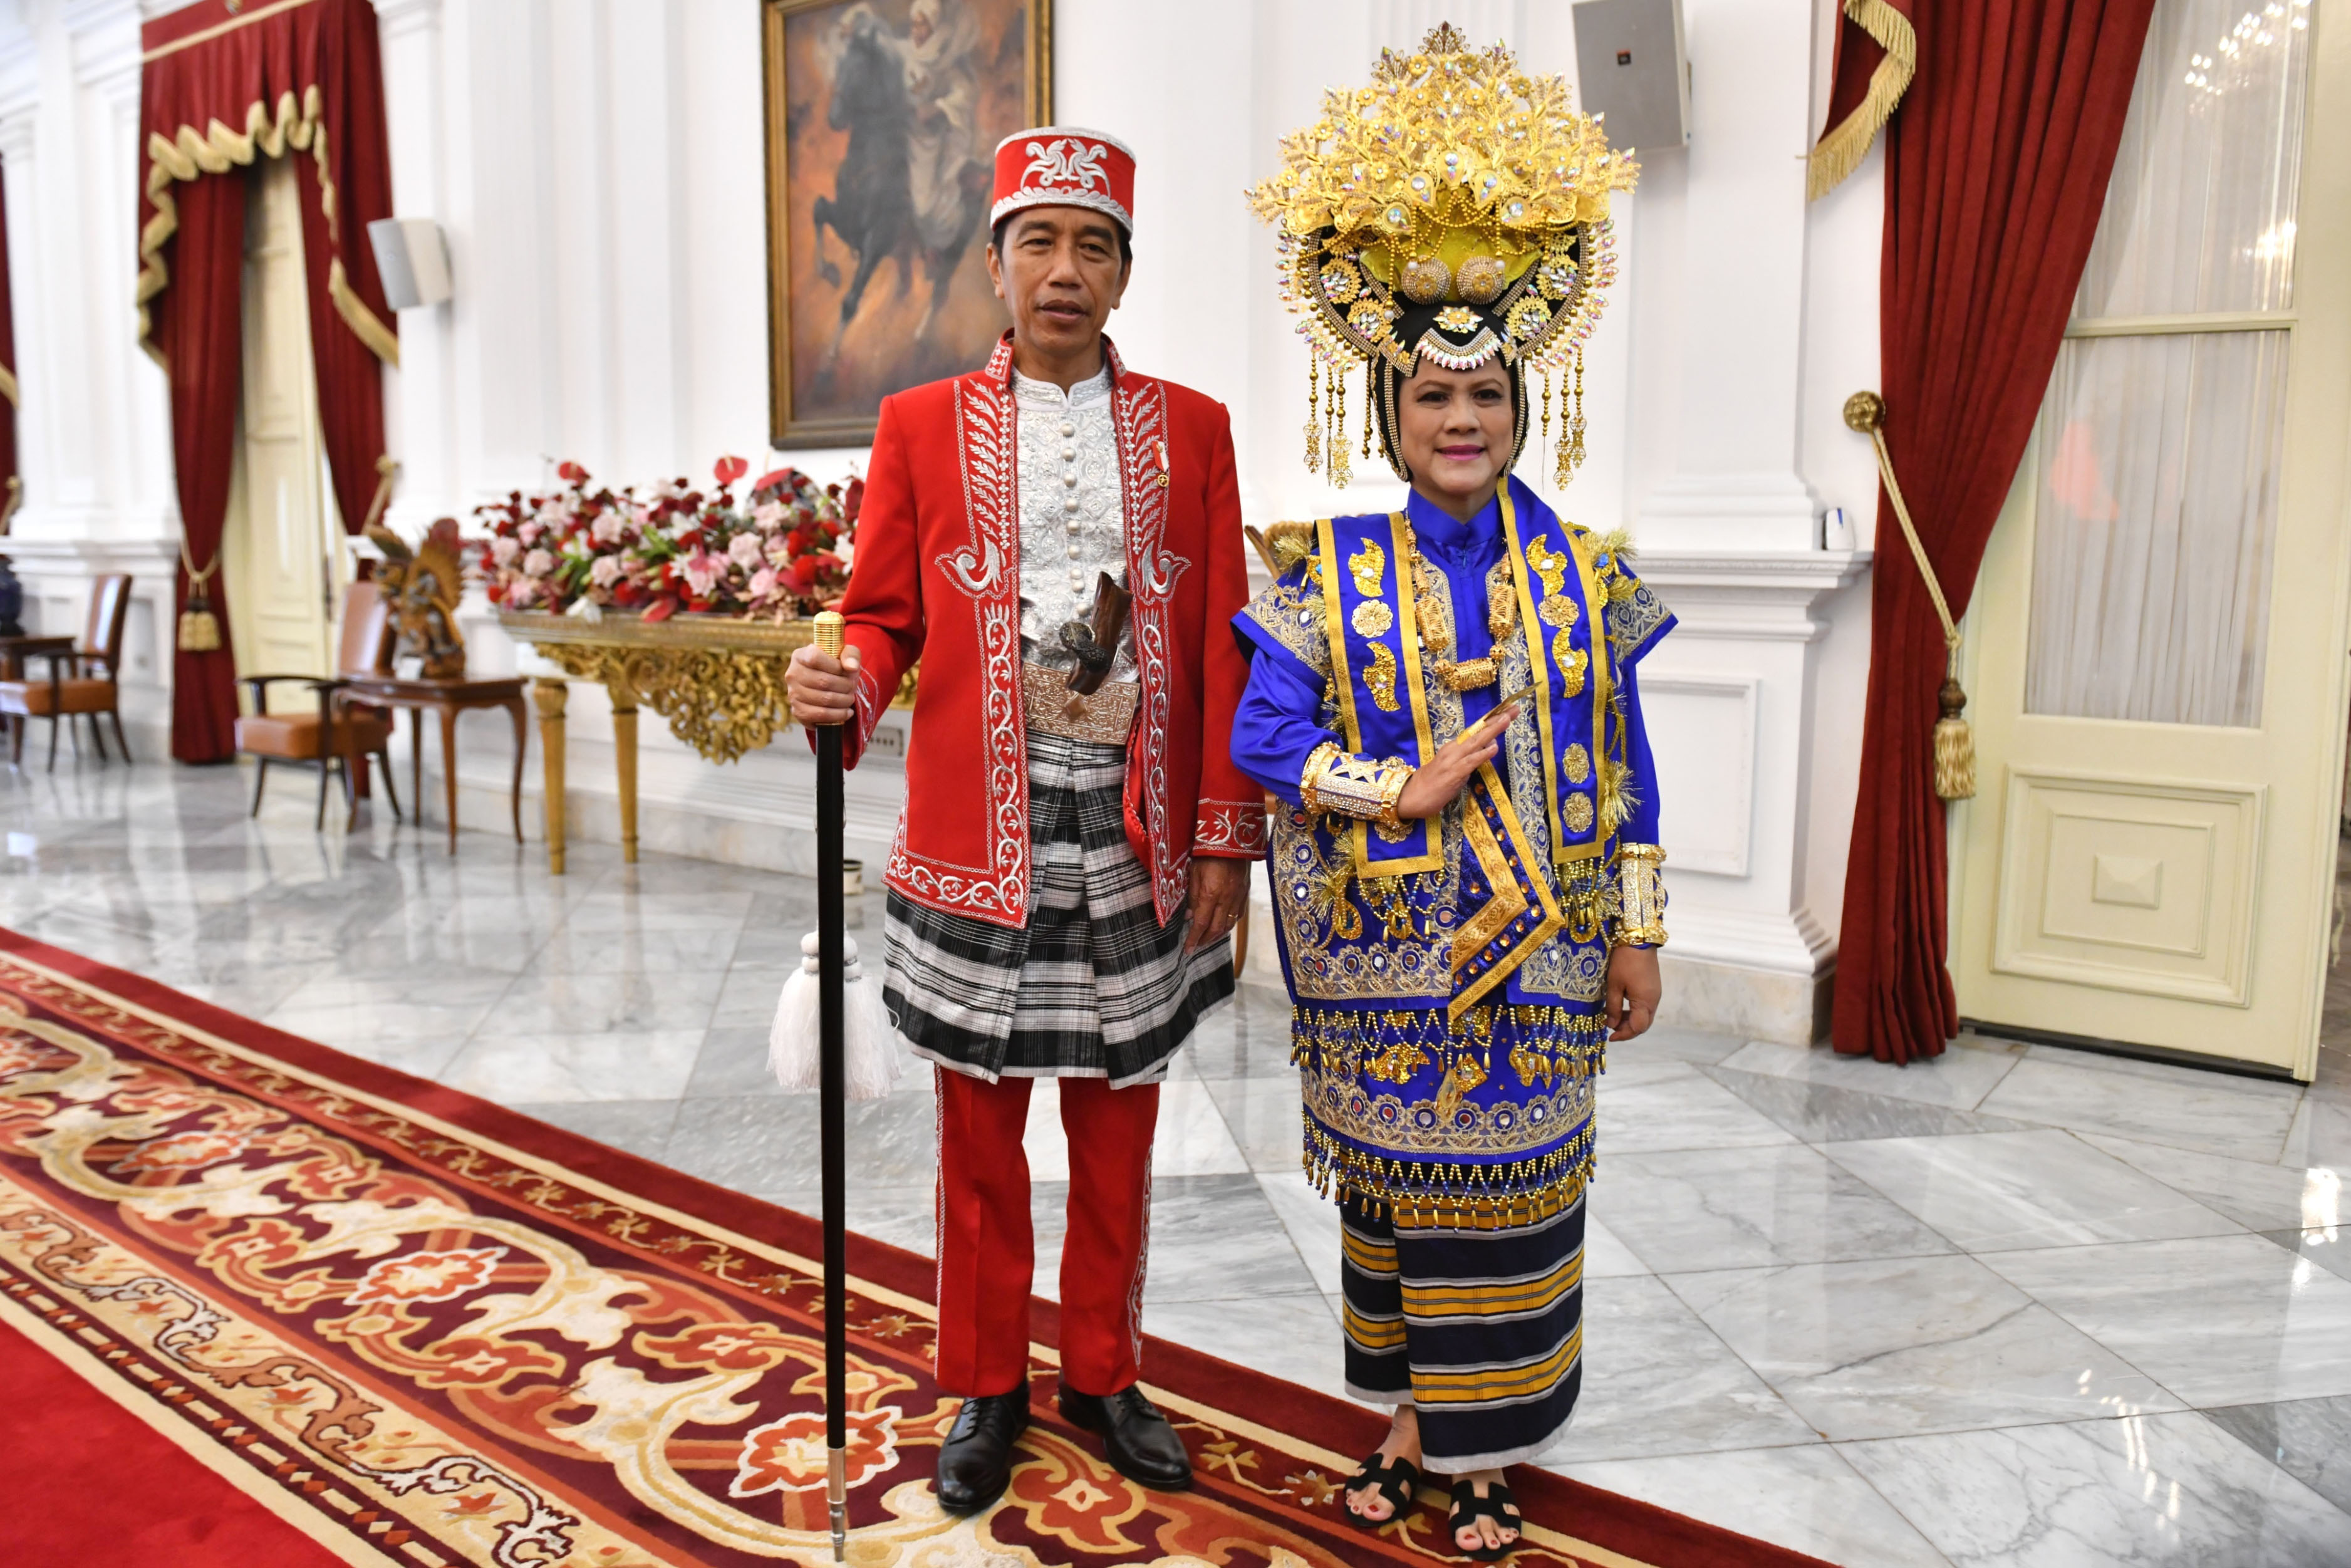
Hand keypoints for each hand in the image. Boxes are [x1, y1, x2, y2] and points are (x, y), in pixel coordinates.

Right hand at [787, 641, 860, 728]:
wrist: (826, 686)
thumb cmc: (836, 667)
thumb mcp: (845, 654)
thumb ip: (851, 655)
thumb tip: (851, 667)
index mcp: (800, 656)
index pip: (815, 658)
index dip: (836, 666)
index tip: (847, 671)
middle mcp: (792, 674)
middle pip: (823, 681)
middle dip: (845, 686)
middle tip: (853, 687)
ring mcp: (793, 694)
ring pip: (824, 699)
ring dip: (844, 701)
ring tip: (850, 698)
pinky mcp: (798, 712)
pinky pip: (821, 715)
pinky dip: (839, 715)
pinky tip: (847, 712)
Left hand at [1185, 857, 1249, 952]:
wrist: (1232, 839)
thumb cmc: (1208, 853)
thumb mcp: (1194, 873)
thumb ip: (1193, 896)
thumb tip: (1190, 916)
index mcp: (1210, 894)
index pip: (1201, 924)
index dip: (1194, 939)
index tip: (1188, 950)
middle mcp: (1226, 899)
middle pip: (1216, 928)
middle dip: (1205, 940)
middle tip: (1197, 946)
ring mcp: (1238, 896)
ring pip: (1229, 924)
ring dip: (1218, 934)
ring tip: (1209, 938)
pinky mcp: (1245, 891)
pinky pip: (1238, 914)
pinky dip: (1230, 923)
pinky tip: (1224, 924)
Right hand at [1393, 702, 1515, 819]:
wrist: (1409, 797)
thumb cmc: (1430, 786)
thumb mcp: (1452, 769)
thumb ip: (1468, 759)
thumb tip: (1486, 750)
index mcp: (1454, 748)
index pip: (1476, 731)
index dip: (1492, 720)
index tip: (1508, 710)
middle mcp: (1454, 750)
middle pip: (1479, 732)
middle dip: (1497, 720)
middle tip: (1514, 709)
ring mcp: (1453, 761)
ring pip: (1476, 742)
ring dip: (1493, 730)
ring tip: (1507, 719)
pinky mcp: (1453, 774)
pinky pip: (1471, 762)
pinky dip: (1483, 754)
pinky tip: (1494, 748)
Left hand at [1605, 945, 1660, 1041]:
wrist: (1638, 939)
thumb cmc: (1624, 962)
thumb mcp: (1614, 985)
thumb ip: (1614, 1007)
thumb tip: (1612, 1025)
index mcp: (1646, 1002)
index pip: (1637, 1028)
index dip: (1624, 1035)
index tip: (1610, 1036)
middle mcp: (1654, 1001)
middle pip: (1643, 1024)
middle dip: (1627, 1029)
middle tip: (1611, 1028)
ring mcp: (1655, 994)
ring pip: (1645, 1015)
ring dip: (1630, 1020)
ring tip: (1613, 1017)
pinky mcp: (1653, 987)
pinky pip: (1645, 1006)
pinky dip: (1634, 1011)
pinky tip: (1621, 1006)